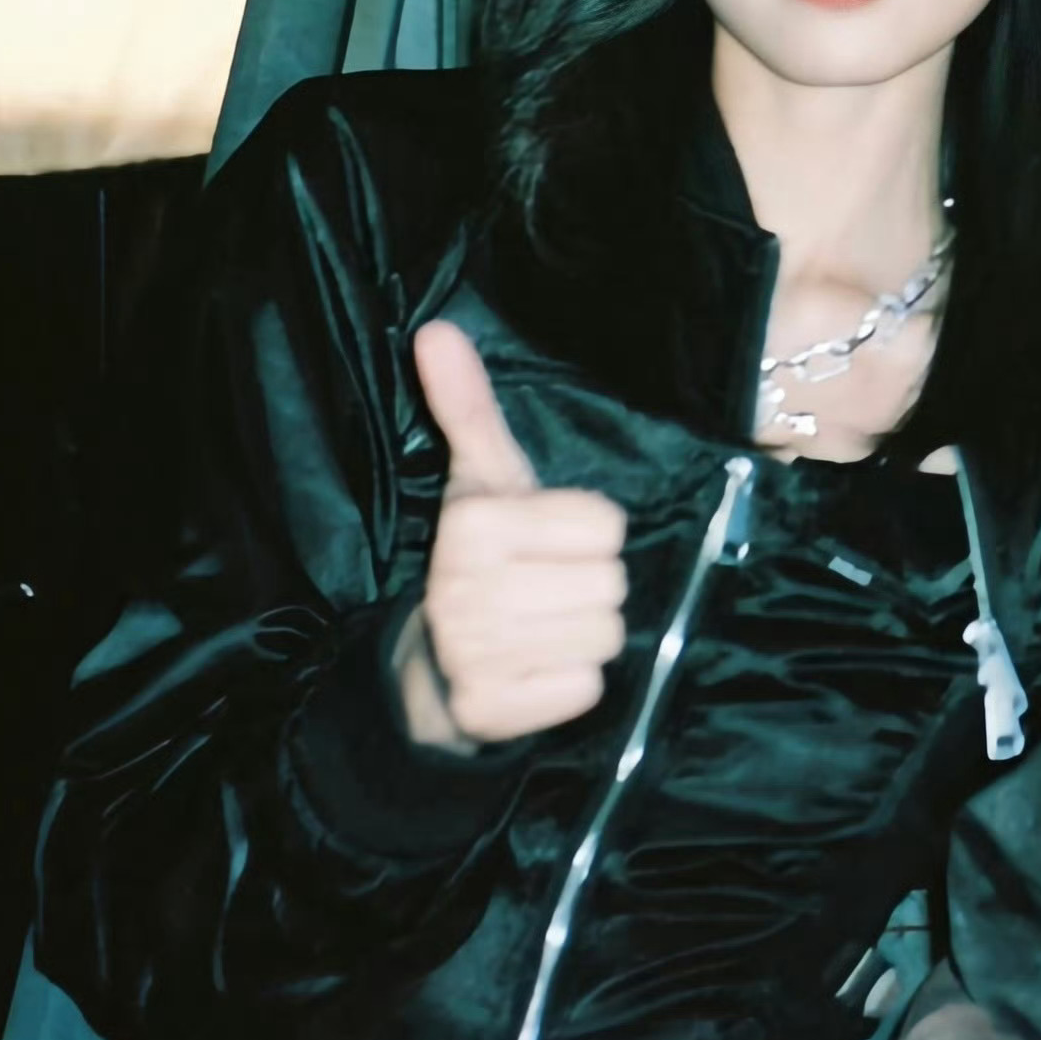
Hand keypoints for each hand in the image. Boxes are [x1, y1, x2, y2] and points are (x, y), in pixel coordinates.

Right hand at [398, 320, 628, 749]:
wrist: (428, 662)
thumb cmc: (482, 557)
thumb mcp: (482, 481)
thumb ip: (467, 406)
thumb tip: (437, 330)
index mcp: (476, 526)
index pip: (608, 527)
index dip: (588, 536)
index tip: (544, 545)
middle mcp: (469, 589)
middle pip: (612, 582)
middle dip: (589, 587)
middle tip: (543, 589)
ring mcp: (477, 654)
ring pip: (606, 636)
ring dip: (583, 635)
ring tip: (538, 628)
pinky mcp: (491, 710)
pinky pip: (585, 689)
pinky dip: (570, 684)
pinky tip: (533, 671)